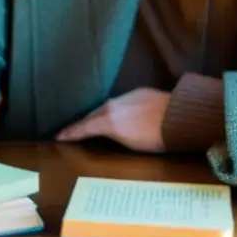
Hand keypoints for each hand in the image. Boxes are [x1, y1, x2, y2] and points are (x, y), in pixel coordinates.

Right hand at [55, 87, 170, 152]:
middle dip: (83, 123)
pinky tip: (118, 114)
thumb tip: (106, 133)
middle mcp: (111, 105)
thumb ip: (113, 136)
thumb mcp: (130, 144)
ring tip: (94, 122)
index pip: (83, 127)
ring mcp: (124, 96)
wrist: (178, 116)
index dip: (70, 133)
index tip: (59, 136)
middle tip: (74, 130)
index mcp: (107, 120)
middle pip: (92, 115)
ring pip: (105, 107)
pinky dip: (113, 109)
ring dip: (98, 115)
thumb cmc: (154, 137)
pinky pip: (119, 102)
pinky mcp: (137, 92)